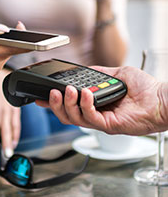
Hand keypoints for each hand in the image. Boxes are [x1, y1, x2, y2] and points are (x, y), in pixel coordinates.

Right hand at [0, 20, 25, 88]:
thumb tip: (4, 29)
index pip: (10, 47)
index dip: (24, 41)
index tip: (35, 38)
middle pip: (13, 49)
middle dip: (17, 38)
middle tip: (20, 27)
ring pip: (10, 51)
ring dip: (8, 42)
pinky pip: (6, 55)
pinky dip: (4, 47)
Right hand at [37, 65, 166, 135]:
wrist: (161, 98)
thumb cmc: (145, 88)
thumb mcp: (117, 74)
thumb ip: (100, 74)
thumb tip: (85, 71)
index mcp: (96, 104)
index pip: (70, 106)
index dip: (54, 102)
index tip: (41, 95)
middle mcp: (96, 114)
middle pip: (67, 115)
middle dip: (55, 105)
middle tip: (51, 93)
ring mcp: (102, 121)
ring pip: (75, 119)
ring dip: (68, 104)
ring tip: (68, 91)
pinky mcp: (110, 125)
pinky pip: (91, 118)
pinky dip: (85, 105)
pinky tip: (86, 94)